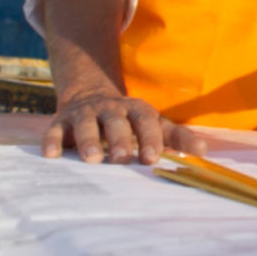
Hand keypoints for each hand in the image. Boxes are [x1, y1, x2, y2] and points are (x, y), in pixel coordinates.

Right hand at [41, 86, 205, 164]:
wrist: (91, 96)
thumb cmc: (130, 121)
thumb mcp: (154, 125)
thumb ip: (177, 138)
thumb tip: (204, 151)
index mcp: (137, 110)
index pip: (146, 122)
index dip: (149, 138)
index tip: (152, 158)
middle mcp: (111, 110)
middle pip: (116, 122)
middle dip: (120, 139)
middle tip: (123, 158)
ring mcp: (85, 114)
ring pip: (87, 124)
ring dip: (89, 140)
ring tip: (93, 159)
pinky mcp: (61, 121)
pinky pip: (55, 130)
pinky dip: (52, 141)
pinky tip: (52, 155)